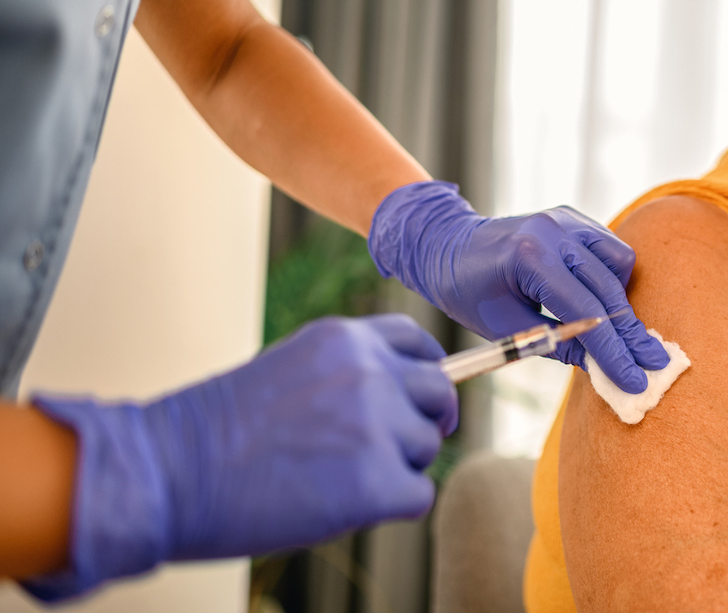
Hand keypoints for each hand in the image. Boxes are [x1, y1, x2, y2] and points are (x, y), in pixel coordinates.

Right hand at [22, 314, 455, 600]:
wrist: (169, 473)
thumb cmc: (217, 431)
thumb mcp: (290, 369)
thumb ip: (346, 373)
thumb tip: (399, 401)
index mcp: (346, 339)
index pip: (419, 342)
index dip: (423, 374)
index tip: (416, 400)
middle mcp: (370, 371)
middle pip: (439, 392)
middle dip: (424, 421)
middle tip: (397, 449)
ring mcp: (377, 425)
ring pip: (427, 447)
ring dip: (398, 466)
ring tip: (337, 477)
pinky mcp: (377, 482)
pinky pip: (419, 495)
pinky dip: (391, 507)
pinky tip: (343, 505)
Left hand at [368, 181, 669, 392]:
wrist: (449, 246)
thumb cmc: (469, 292)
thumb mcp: (506, 329)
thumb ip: (557, 344)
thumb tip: (603, 367)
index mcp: (530, 257)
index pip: (586, 311)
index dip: (613, 351)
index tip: (635, 380)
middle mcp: (554, 231)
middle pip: (609, 289)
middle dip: (630, 334)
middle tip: (652, 365)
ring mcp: (567, 220)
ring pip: (619, 263)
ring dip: (622, 301)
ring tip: (619, 333)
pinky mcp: (573, 219)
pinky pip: (610, 249)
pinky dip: (612, 277)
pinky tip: (602, 300)